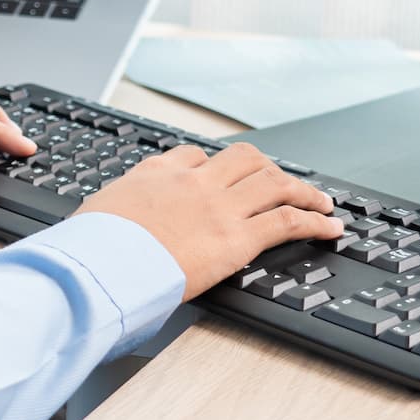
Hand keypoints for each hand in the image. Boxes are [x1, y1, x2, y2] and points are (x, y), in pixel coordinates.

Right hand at [76, 142, 344, 299]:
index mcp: (156, 173)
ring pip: (273, 183)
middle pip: (244, 159)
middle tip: (282, 181)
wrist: (98, 263)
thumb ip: (113, 214)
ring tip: (320, 202)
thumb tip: (103, 229)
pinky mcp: (236, 238)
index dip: (215, 164)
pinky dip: (315, 221)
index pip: (193, 156)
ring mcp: (218, 207)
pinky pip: (287, 221)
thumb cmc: (89, 248)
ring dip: (302, 190)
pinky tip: (330, 227)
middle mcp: (193, 181)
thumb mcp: (95, 215)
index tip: (223, 174)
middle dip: (267, 168)